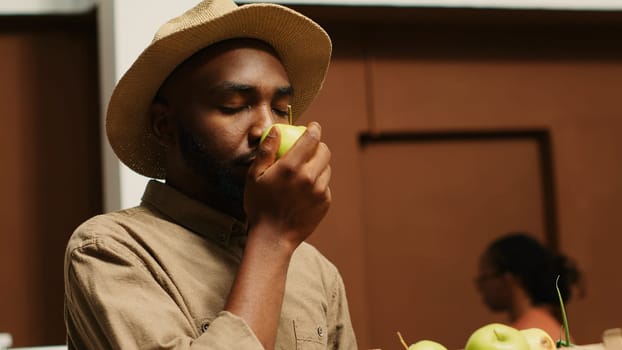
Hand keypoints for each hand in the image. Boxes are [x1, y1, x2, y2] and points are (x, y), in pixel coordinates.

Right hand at [244, 121, 331, 249]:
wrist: (273, 238)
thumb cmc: (259, 205)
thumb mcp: (254, 176)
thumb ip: (266, 151)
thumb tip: (276, 130)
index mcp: (291, 167)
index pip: (311, 139)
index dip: (314, 129)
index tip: (312, 126)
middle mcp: (309, 177)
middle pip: (324, 151)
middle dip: (318, 146)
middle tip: (309, 149)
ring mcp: (320, 191)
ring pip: (326, 168)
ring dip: (318, 166)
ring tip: (303, 173)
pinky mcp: (325, 203)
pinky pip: (325, 185)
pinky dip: (317, 183)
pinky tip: (304, 191)